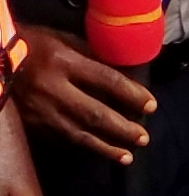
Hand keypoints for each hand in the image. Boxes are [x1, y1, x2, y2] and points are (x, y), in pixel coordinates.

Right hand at [13, 24, 151, 162]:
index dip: (132, 95)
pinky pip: (61, 138)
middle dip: (123, 129)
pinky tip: (98, 152)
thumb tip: (125, 73)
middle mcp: (51, 87)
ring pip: (78, 133)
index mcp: (62, 61)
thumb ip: (92, 56)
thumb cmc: (31, 43)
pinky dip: (82, 146)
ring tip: (127, 156)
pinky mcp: (30, 121)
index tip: (151, 106)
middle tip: (143, 138)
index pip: (107, 80)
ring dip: (105, 147)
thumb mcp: (62, 40)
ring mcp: (39, 108)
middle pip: (95, 114)